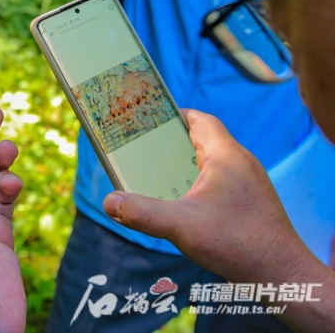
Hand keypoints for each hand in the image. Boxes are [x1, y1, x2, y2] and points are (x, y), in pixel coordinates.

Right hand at [103, 109, 313, 285]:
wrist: (280, 275)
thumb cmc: (236, 243)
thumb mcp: (181, 225)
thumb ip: (142, 212)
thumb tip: (109, 202)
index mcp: (227, 156)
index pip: (201, 120)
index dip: (176, 115)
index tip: (150, 120)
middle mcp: (241, 163)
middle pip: (204, 139)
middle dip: (174, 143)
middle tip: (145, 150)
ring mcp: (249, 183)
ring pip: (213, 162)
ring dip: (186, 165)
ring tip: (159, 175)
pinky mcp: (250, 202)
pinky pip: (220, 181)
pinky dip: (199, 183)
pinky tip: (184, 202)